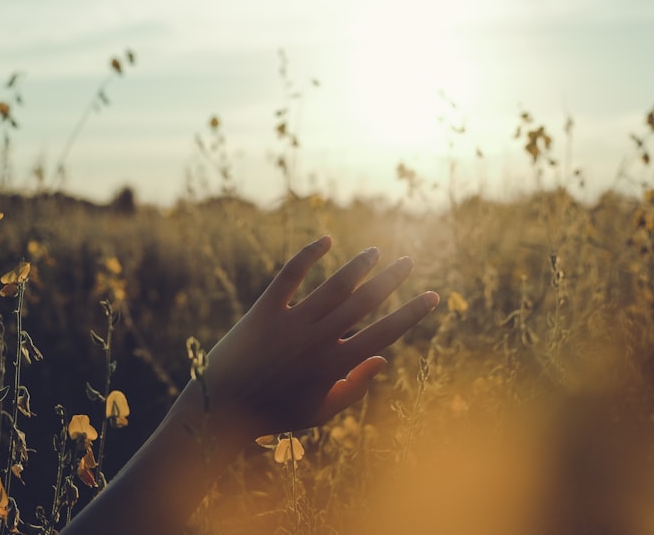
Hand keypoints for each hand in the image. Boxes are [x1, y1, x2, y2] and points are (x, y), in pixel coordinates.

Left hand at [202, 235, 438, 438]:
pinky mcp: (264, 310)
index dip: (412, 313)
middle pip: (364, 302)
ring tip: (375, 252)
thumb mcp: (320, 411)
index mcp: (334, 366)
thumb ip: (354, 388)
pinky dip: (309, 255)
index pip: (384, 334)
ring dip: (358, 265)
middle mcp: (317, 340)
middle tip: (408, 262)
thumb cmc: (274, 413)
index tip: (432, 295)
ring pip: (333, 286)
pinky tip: (326, 240)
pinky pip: (290, 275)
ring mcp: (290, 322)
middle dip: (391, 280)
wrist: (221, 407)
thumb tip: (382, 358)